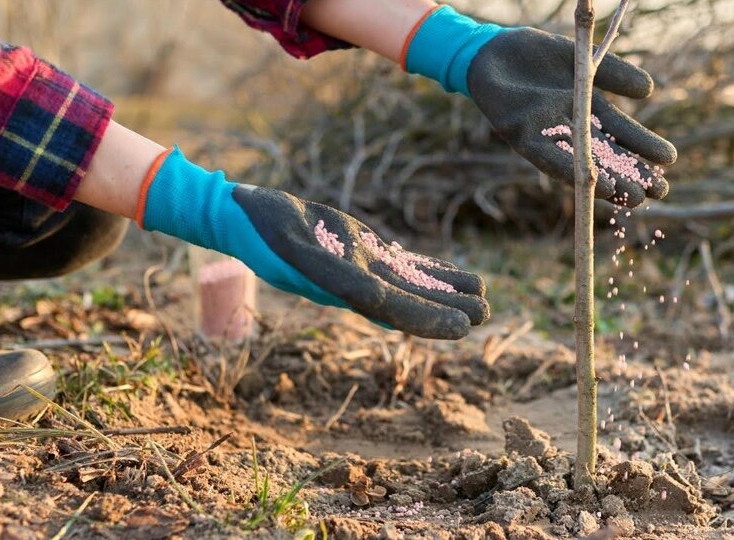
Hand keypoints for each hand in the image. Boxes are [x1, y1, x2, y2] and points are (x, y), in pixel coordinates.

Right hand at [139, 148, 488, 339]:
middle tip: (487, 313)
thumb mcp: (288, 241)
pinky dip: (431, 271)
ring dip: (448, 290)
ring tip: (485, 294)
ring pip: (412, 283)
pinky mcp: (364, 253)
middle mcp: (354, 285)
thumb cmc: (259, 226)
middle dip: (447, 307)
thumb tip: (366, 292)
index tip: (460, 327)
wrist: (246, 216)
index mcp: (338, 287)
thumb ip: (320, 267)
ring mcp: (361, 269)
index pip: (390, 308)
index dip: (427, 318)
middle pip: (409, 300)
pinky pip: (403, 265)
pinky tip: (458, 274)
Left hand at [404, 7, 676, 207]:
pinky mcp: (521, 135)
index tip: (669, 161)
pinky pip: (547, 157)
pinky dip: (570, 169)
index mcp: (588, 112)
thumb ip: (614, 74)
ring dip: (608, 182)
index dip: (644, 148)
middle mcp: (570, 129)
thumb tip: (649, 91)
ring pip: (582, 164)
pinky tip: (592, 182)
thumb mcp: (582, 60)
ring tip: (633, 196)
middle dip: (633, 175)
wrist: (490, 49)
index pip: (622, 135)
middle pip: (607, 157)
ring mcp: (547, 135)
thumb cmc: (535, 55)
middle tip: (660, 191)